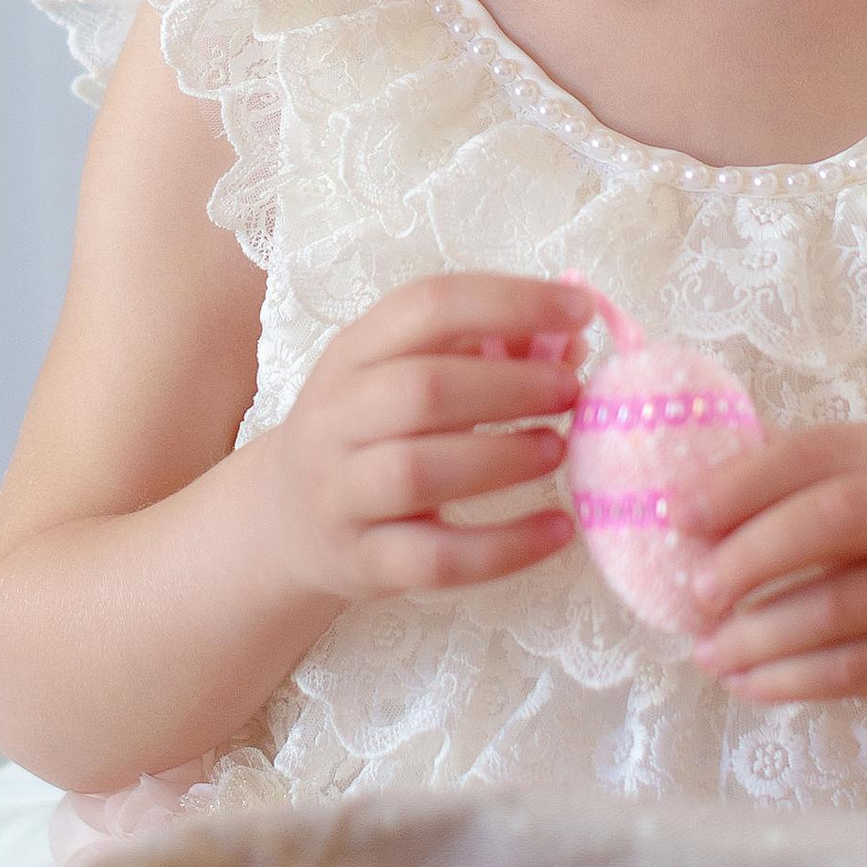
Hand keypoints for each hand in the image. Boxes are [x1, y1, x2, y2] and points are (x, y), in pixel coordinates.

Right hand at [241, 273, 593, 609]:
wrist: (286, 521)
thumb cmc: (369, 431)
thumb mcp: (405, 374)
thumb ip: (484, 351)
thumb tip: (571, 338)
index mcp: (353, 353)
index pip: (427, 307)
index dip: (510, 302)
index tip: (580, 310)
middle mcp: (336, 418)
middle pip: (421, 390)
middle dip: (510, 385)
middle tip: (571, 390)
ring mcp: (342, 494)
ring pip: (418, 473)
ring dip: (503, 459)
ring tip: (557, 449)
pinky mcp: (363, 564)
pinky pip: (436, 560)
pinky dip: (505, 547)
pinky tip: (557, 529)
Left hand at [684, 419, 866, 713]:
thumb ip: (797, 484)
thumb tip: (682, 484)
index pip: (814, 453)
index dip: (741, 483)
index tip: (679, 517)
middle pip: (835, 518)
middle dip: (751, 556)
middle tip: (695, 592)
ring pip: (841, 609)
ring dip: (759, 636)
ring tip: (707, 654)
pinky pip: (860, 670)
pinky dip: (793, 680)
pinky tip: (749, 685)